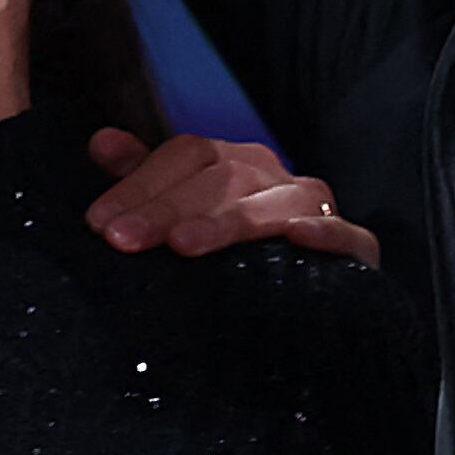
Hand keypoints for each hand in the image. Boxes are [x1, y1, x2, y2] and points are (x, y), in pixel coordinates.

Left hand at [83, 127, 377, 263]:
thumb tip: (100, 141)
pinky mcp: (356, 250)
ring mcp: (316, 209)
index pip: (186, 153)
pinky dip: (325, 233)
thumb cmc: (228, 257)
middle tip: (122, 240)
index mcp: (233, 162)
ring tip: (183, 246)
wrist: (303, 312)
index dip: (141, 183)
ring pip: (275, 204)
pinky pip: (346, 235)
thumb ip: (145, 178)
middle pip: (222, 175)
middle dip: (167, 208)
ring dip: (228, 222)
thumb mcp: (181, 215)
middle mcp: (274, 177)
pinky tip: (297, 239)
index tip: (98, 222)